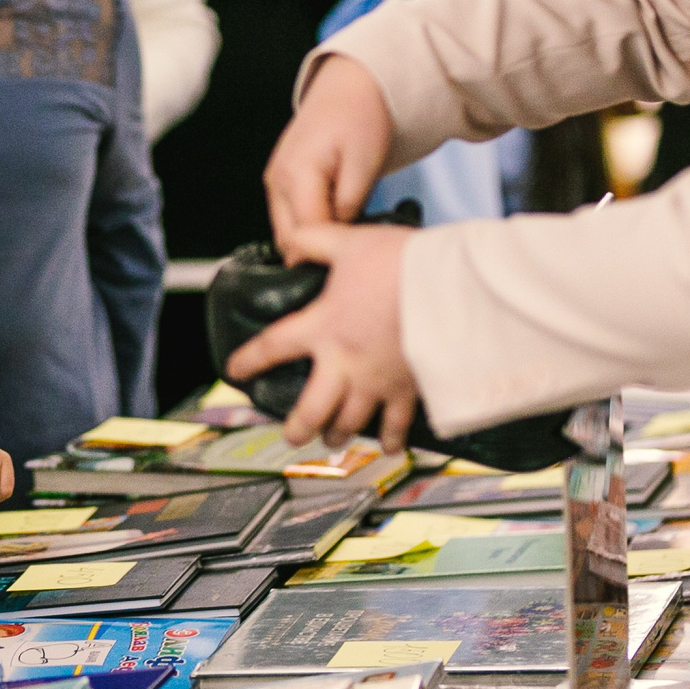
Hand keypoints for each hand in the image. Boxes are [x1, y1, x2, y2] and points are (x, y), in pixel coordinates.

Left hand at [223, 222, 419, 451]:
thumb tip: (291, 242)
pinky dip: (392, 439)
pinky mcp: (411, 389)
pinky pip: (399, 424)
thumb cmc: (402, 265)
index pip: (273, 347)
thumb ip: (314, 241)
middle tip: (290, 435)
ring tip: (330, 441)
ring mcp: (378, 382)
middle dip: (297, 426)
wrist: (455, 289)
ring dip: (337, 434)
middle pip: (312, 408)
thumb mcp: (348, 242)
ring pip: (350, 422)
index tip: (234, 371)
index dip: (250, 361)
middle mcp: (345, 363)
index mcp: (323, 327)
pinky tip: (390, 448)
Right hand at [264, 55, 396, 258]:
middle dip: (318, 249)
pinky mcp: (279, 180)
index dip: (330, 250)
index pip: (305, 236)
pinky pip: (289, 217)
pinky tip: (336, 216)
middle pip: (289, 239)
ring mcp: (274, 180)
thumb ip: (348, 208)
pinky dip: (310, 224)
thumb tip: (337, 238)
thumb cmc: (361, 118)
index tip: (355, 254)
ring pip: (286, 232)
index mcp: (295, 175)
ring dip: (313, 238)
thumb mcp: (364, 166)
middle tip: (354, 248)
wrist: (351, 86)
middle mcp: (276, 179)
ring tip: (348, 229)